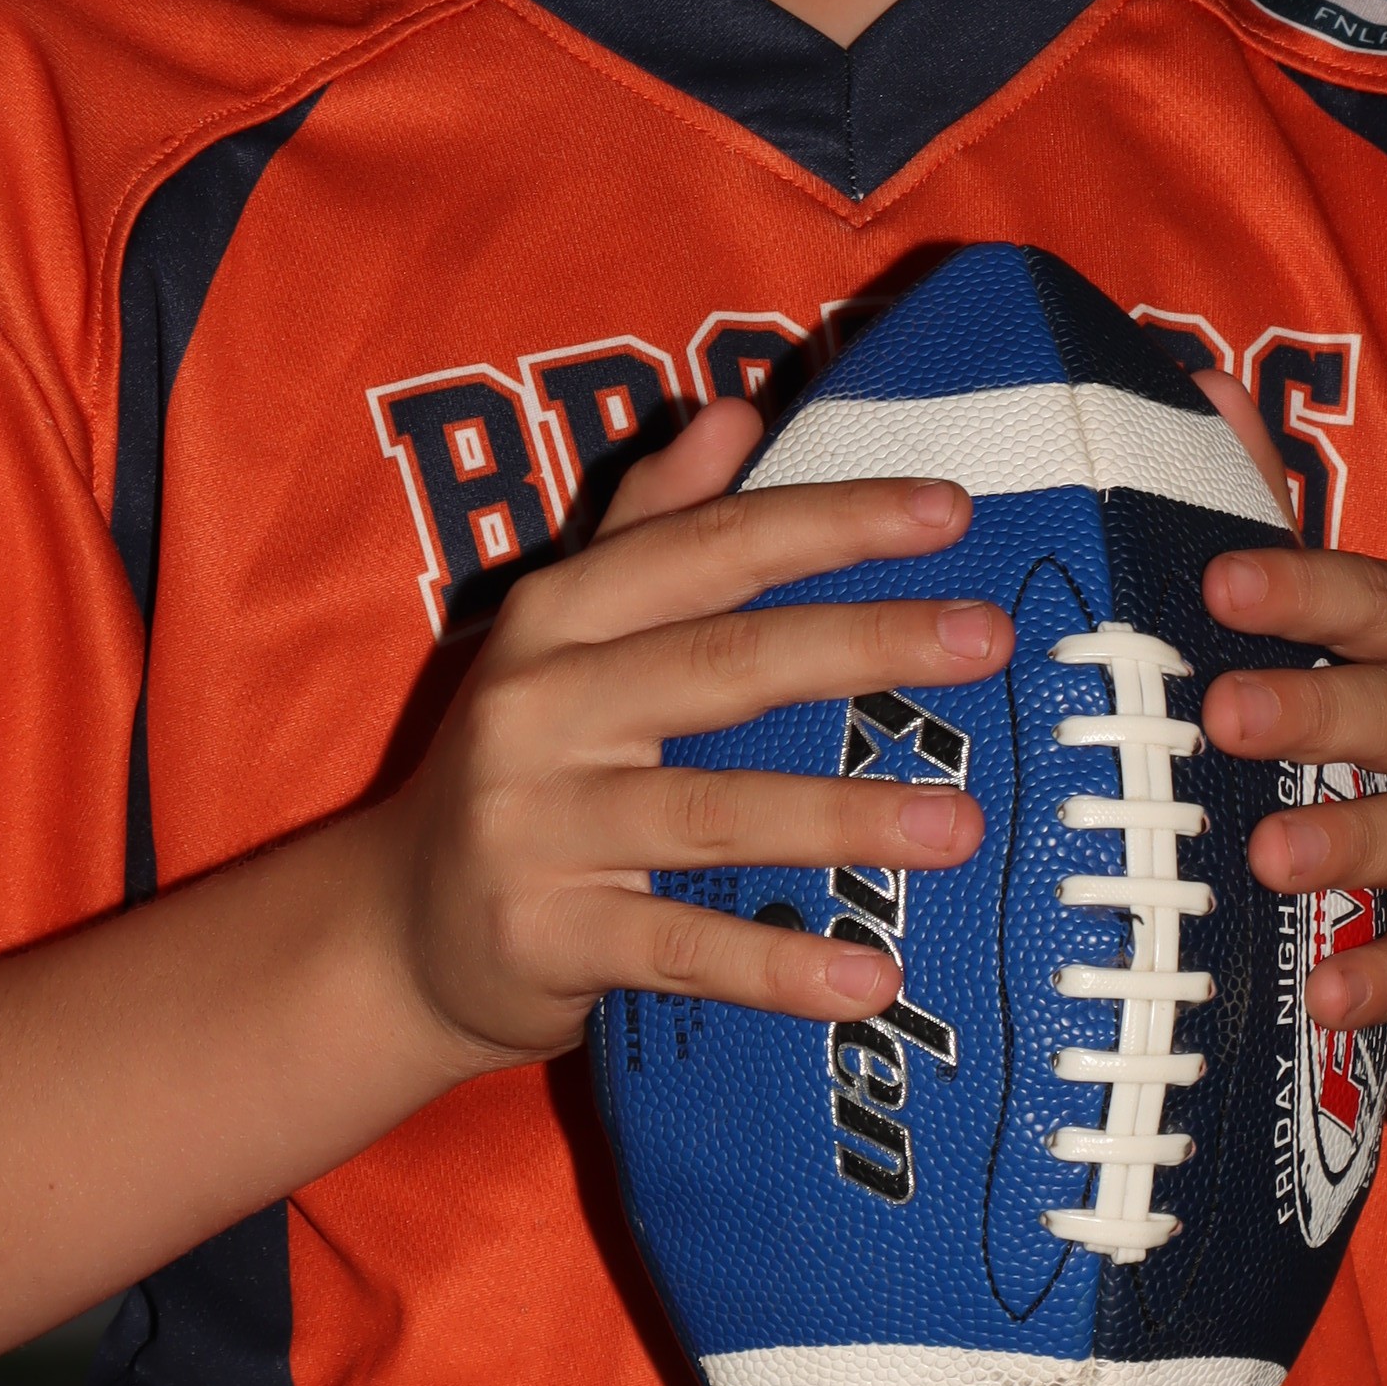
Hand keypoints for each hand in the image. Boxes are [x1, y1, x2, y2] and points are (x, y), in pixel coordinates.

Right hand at [378, 397, 1011, 1073]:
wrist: (397, 933)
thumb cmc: (522, 768)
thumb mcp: (562, 636)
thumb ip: (651, 525)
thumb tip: (733, 408)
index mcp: (559, 617)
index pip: (711, 549)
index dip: (830, 522)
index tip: (952, 512)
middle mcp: (541, 707)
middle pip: (725, 662)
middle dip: (865, 642)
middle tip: (989, 638)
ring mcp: (536, 825)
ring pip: (712, 810)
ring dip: (843, 817)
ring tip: (964, 825)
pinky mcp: (545, 936)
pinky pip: (678, 949)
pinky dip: (775, 967)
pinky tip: (873, 977)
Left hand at [1190, 378, 1386, 1041]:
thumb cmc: (1359, 750)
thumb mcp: (1326, 646)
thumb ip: (1267, 523)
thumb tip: (1201, 379)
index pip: (1386, 601)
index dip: (1309, 592)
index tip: (1219, 585)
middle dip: (1320, 709)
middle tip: (1222, 714)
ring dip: (1351, 840)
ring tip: (1266, 856)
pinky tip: (1323, 993)